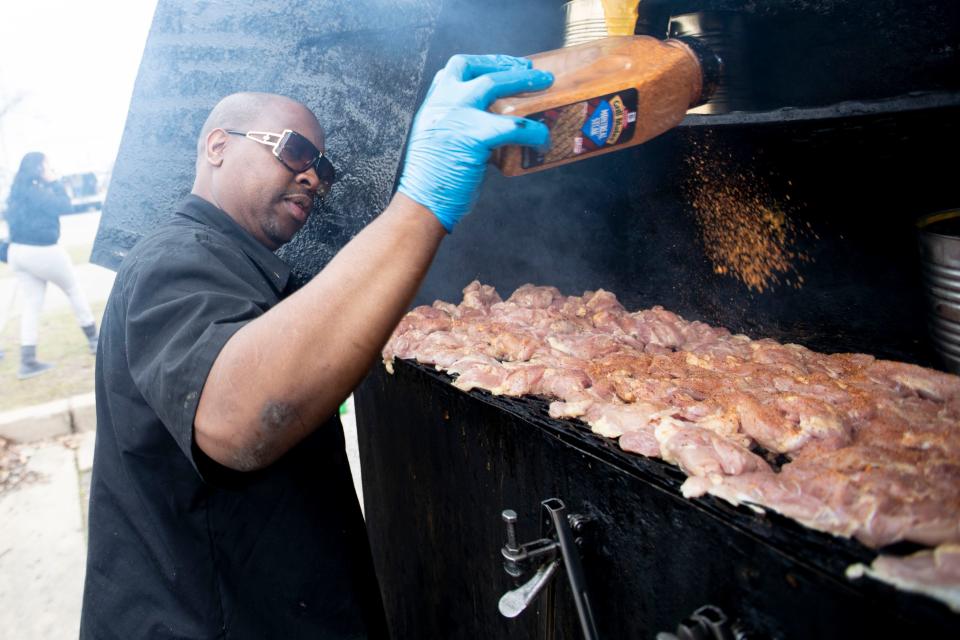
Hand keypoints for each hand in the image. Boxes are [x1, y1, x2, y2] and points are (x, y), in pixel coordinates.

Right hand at [397, 54, 553, 231]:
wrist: (422, 204)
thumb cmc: (433, 182)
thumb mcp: (436, 142)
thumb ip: (455, 127)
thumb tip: (488, 127)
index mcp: (433, 105)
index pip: (455, 69)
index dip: (482, 63)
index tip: (500, 66)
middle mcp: (442, 104)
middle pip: (476, 68)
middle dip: (506, 64)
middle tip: (528, 68)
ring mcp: (458, 116)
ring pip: (495, 83)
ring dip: (524, 80)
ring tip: (545, 82)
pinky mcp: (475, 136)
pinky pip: (514, 126)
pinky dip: (534, 131)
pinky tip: (543, 138)